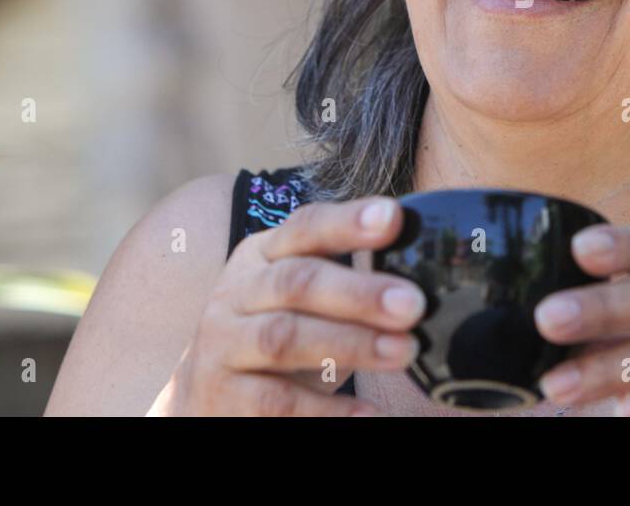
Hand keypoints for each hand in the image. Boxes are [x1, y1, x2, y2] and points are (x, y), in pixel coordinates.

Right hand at [149, 197, 424, 415]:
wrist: (207, 393)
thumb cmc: (277, 334)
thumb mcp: (303, 298)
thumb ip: (349, 282)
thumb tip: (422, 281)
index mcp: (262, 255)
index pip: (305, 228)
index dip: (348, 222)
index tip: (393, 217)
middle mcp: (237, 291)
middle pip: (297, 281)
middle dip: (359, 292)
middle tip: (413, 304)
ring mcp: (223, 343)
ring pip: (284, 338)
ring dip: (349, 344)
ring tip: (403, 351)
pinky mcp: (220, 394)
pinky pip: (276, 401)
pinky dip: (326, 409)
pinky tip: (367, 412)